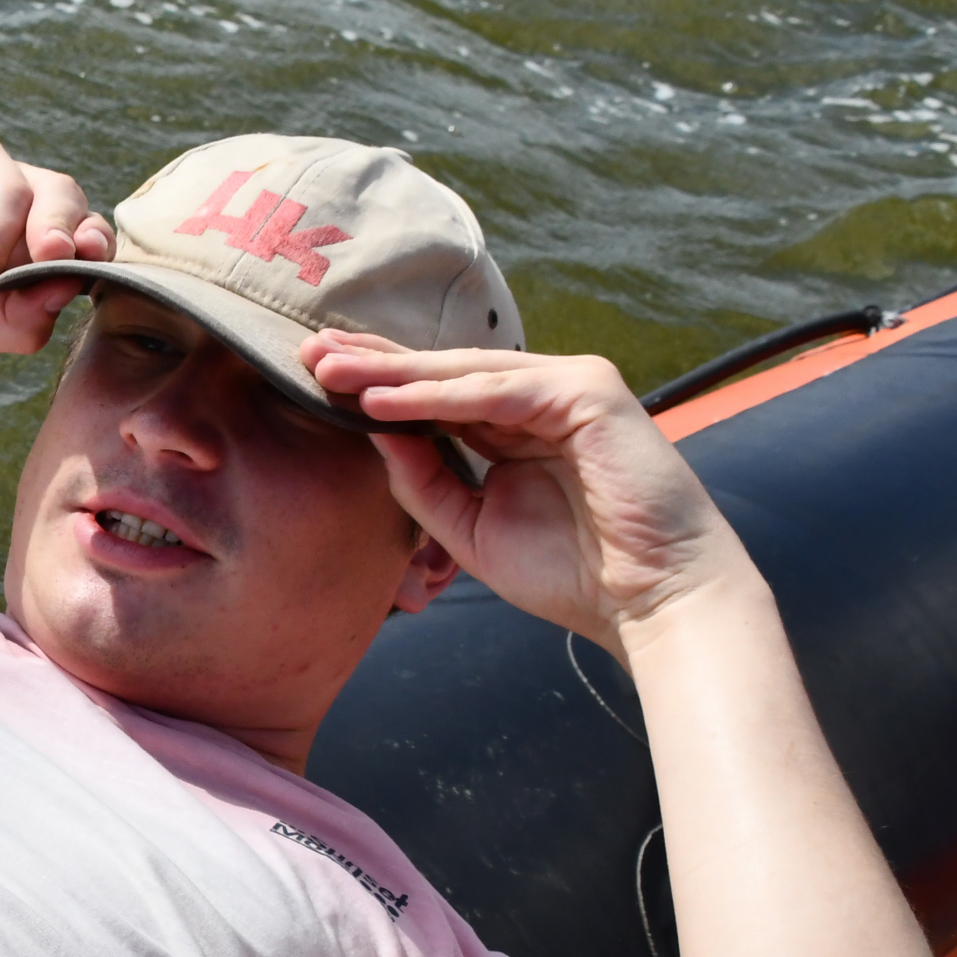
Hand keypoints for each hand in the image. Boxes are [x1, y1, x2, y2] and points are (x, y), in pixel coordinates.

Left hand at [302, 331, 753, 657]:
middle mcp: (541, 395)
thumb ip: (424, 481)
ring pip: (464, 373)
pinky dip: (437, 396)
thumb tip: (371, 431)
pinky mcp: (588, 393)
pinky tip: (382, 403)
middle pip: (442, 372)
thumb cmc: (573, 574)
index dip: (376, 385)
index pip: (435, 394)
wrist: (651, 602)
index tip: (313, 380)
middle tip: (305, 353)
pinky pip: (496, 392)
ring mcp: (568, 387)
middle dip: (373, 363)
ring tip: (330, 371)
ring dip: (393, 373)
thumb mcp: (471, 529)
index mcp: (514, 425)